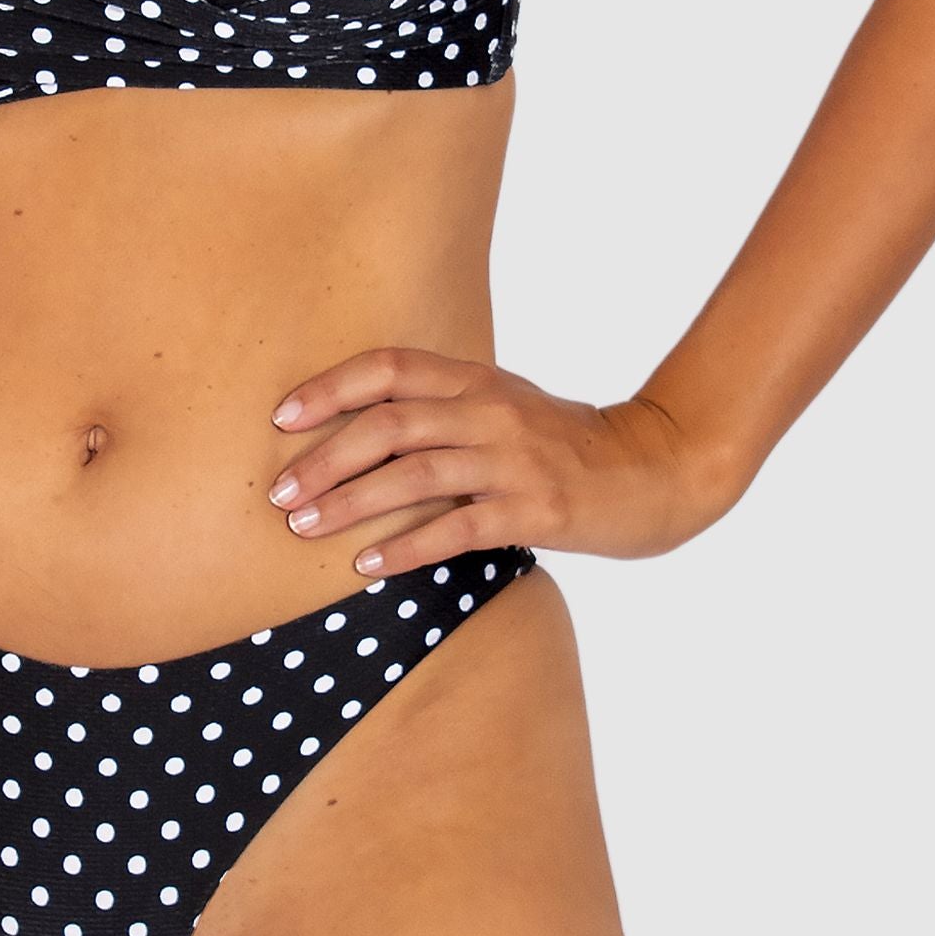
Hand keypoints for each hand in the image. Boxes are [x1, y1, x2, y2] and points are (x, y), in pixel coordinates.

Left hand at [262, 349, 732, 580]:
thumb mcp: (506, 409)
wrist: (656, 470)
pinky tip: (367, 567)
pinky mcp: (535, 510)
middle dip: (324, 458)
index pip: (390, 368)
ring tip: (305, 527)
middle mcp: (491, 411)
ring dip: (351, 502)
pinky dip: (406, 547)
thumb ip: (445, 412)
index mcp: (478, 380)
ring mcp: (514, 460)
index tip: (281, 418)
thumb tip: (361, 438)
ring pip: (415, 474)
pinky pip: (458, 529)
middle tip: (278, 493)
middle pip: (390, 423)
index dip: (329, 388)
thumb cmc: (568, 447)